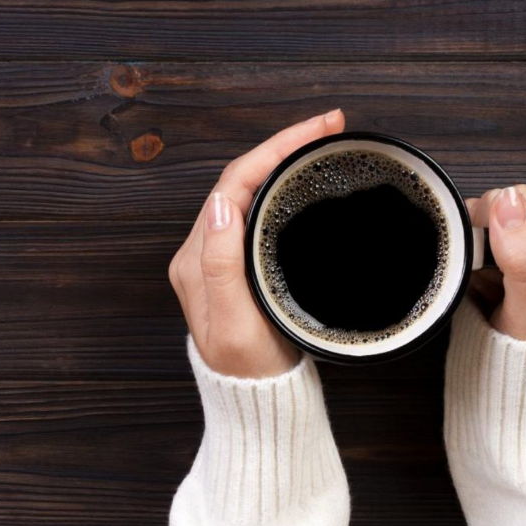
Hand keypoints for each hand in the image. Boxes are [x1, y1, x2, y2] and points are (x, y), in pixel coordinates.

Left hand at [169, 109, 345, 376]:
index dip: (276, 149)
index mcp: (197, 258)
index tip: (317, 129)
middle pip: (242, 179)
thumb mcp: (233, 322)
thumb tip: (223, 205)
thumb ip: (221, 265)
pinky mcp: (239, 264)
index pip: (235, 183)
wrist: (257, 399)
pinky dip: (282, 187)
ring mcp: (221, 256)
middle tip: (327, 126)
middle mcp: (204, 250)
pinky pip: (258, 211)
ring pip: (250, 191)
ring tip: (318, 142)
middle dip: (283, 145)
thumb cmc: (248, 368)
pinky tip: (302, 181)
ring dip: (282, 161)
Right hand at [467, 185, 525, 340]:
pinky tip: (474, 277)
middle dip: (487, 230)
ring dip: (476, 244)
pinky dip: (471, 257)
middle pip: (513, 208)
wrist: (518, 386)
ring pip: (494, 223)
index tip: (479, 244)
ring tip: (477, 274)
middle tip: (479, 266)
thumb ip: (522, 257)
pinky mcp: (514, 264)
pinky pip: (483, 243)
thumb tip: (506, 202)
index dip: (499, 215)